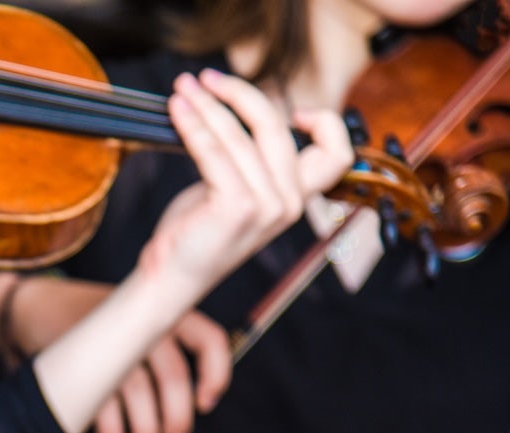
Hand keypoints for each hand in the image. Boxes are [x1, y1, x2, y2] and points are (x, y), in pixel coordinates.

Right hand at [91, 311, 230, 432]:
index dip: (216, 374)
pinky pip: (103, 401)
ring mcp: (113, 339)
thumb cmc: (100, 330)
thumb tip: (173, 427)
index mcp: (166, 314)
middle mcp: (144, 322)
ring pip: (139, 390)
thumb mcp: (136, 329)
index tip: (206, 405)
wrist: (41, 306)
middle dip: (176, 419)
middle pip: (173, 375)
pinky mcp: (83, 356)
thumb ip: (159, 362)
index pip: (209, 339)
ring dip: (145, 432)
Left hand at [136, 69, 351, 296]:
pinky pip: (214, 150)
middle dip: (238, 93)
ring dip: (206, 105)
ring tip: (182, 90)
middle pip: (275, 127)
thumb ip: (251, 158)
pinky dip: (193, 124)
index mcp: (298, 197)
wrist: (172, 276)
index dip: (325, 123)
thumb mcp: (236, 189)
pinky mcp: (237, 206)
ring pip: (239, 135)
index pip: (337, 155)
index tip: (292, 110)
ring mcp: (266, 206)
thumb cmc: (200, 230)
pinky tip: (177, 110)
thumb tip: (240, 105)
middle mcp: (290, 203)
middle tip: (205, 79)